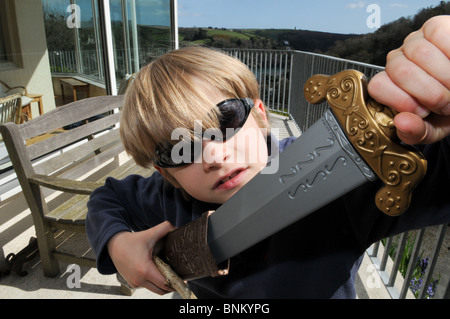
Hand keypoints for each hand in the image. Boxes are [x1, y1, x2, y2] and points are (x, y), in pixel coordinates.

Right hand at [107, 221, 175, 293]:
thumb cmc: (131, 241)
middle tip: (178, 278)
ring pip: (154, 290)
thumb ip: (164, 228)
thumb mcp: (149, 234)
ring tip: (168, 274)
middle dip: (171, 285)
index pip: (165, 283)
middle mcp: (139, 280)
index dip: (176, 282)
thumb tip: (176, 229)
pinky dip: (153, 283)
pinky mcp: (132, 283)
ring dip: (161, 284)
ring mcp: (135, 283)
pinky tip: (156, 273)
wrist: (114, 245)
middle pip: (161, 290)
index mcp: (145, 270)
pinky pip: (146, 287)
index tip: (183, 279)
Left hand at [368, 15, 449, 144]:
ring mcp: (414, 42)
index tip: (424, 112)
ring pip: (419, 53)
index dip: (401, 101)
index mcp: (390, 84)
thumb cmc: (449, 109)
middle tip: (447, 105)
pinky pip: (438, 35)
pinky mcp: (434, 27)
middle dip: (429, 92)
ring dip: (445, 76)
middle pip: (400, 70)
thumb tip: (402, 123)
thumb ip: (415, 132)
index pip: (378, 86)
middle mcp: (397, 60)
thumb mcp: (434, 128)